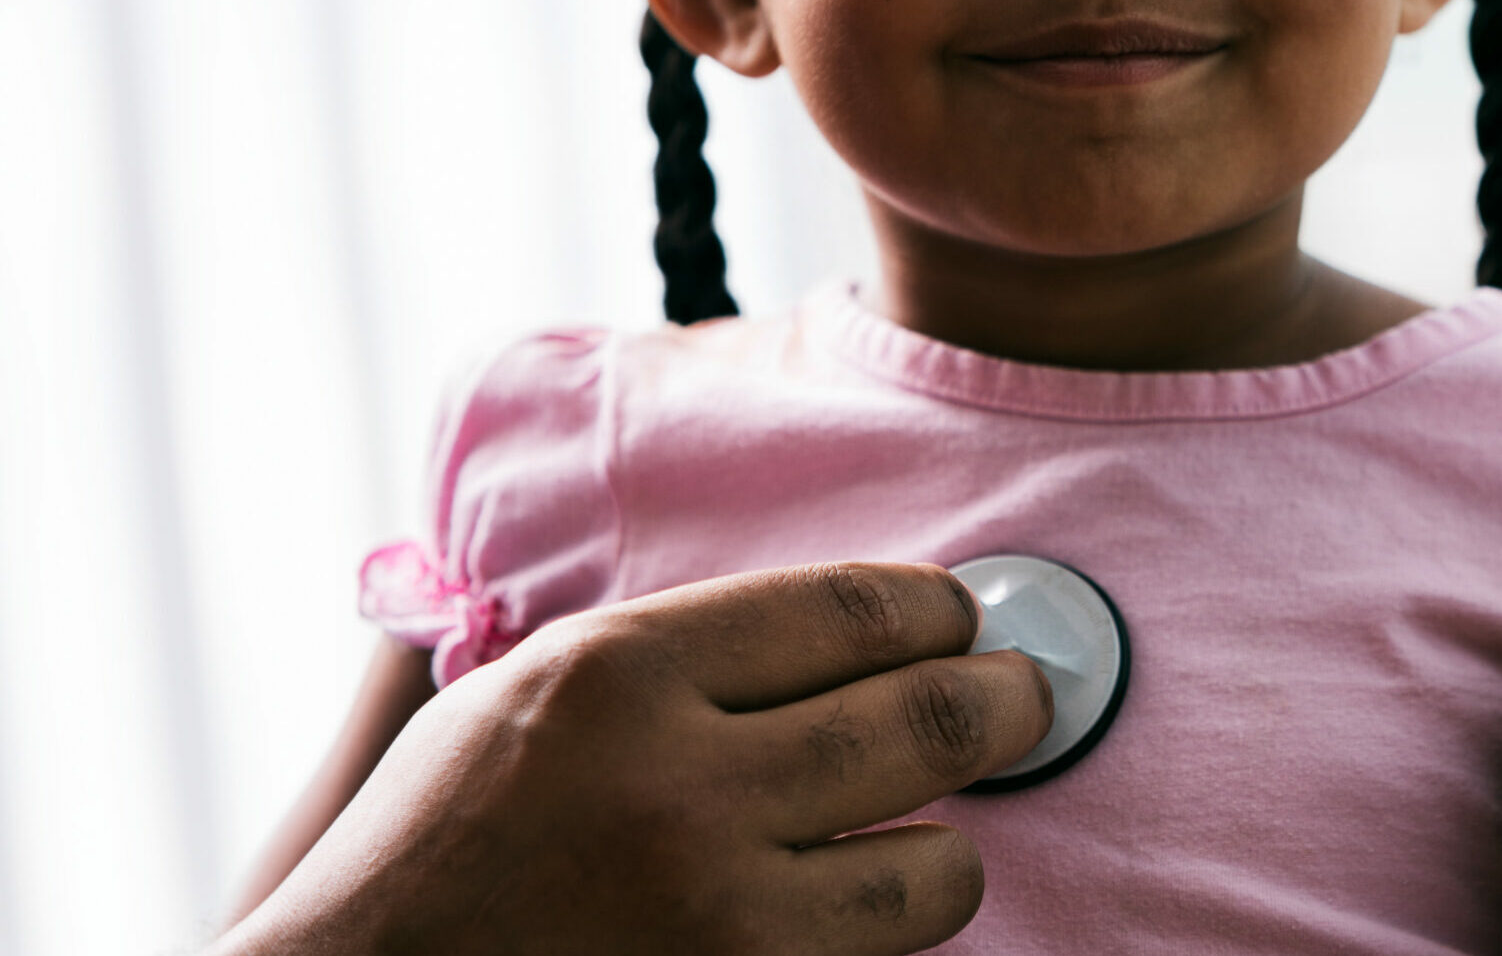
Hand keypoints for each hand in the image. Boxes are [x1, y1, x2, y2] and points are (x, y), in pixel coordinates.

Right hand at [216, 563, 1052, 955]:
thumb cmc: (445, 843)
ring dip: (951, 850)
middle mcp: (679, 794)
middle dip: (1010, 703)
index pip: (856, 610)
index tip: (960, 622)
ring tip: (932, 834)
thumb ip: (690, 653)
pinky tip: (844, 917)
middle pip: (933, 721)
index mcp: (619, 677)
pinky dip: (880, 943)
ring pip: (938, 872)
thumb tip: (875, 625)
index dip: (940, 611)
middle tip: (1025, 699)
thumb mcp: (537, 693)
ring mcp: (715, 924)